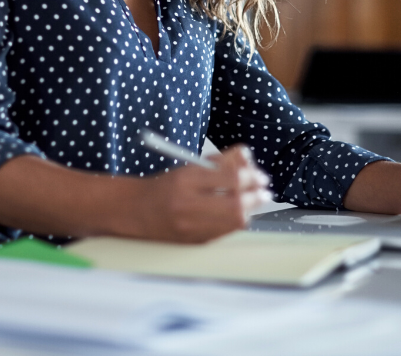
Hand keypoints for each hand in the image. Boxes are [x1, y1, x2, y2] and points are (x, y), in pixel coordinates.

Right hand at [132, 144, 271, 242]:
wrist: (136, 212)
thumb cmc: (167, 186)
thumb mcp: (191, 165)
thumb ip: (222, 160)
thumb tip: (248, 158)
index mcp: (186, 181)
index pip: (229, 178)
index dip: (251, 177)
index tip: (261, 176)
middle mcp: (187, 206)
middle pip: (235, 204)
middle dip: (256, 197)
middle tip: (265, 191)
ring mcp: (190, 228)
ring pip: (234, 222)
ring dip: (250, 209)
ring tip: (254, 200)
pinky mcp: (194, 243)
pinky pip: (225, 233)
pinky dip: (236, 221)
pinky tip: (238, 213)